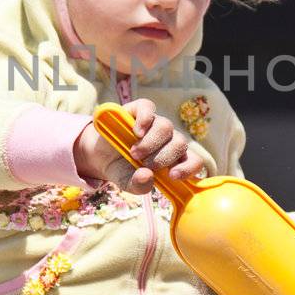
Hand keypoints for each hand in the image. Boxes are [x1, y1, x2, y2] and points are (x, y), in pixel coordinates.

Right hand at [75, 98, 204, 194]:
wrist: (100, 156)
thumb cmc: (121, 169)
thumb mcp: (128, 183)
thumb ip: (139, 185)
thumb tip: (147, 176)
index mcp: (174, 158)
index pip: (195, 161)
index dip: (188, 168)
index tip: (172, 176)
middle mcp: (169, 139)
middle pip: (180, 143)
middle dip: (162, 157)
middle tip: (143, 164)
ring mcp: (155, 123)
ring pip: (166, 127)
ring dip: (150, 143)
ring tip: (134, 153)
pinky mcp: (139, 110)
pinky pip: (148, 108)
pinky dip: (144, 120)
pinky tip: (136, 132)